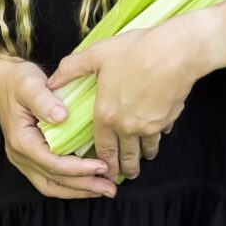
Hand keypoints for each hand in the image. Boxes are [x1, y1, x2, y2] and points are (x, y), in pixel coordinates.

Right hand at [0, 58, 117, 198]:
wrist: (1, 82)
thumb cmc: (18, 81)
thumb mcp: (30, 85)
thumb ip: (44, 101)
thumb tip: (63, 117)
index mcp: (22, 141)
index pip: (53, 163)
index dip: (78, 168)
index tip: (102, 165)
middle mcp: (21, 155)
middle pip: (54, 181)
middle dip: (83, 186)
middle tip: (111, 188)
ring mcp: (25, 159)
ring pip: (51, 185)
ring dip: (78, 190)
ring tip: (103, 190)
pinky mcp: (31, 157)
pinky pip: (50, 178)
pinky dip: (69, 183)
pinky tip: (88, 181)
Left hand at [46, 14, 209, 181]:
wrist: (174, 52)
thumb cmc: (135, 51)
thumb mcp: (97, 54)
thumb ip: (71, 69)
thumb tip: (52, 81)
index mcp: (106, 115)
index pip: (102, 148)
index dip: (103, 162)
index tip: (105, 171)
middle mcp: (127, 126)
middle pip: (126, 156)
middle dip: (126, 168)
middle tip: (126, 174)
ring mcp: (150, 125)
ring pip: (146, 149)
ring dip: (144, 156)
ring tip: (144, 159)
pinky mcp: (169, 118)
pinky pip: (162, 132)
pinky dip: (159, 135)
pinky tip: (160, 132)